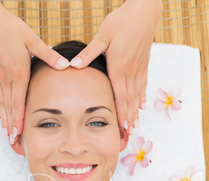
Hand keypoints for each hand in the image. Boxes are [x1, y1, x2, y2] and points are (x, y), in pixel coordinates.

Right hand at [0, 0, 68, 141]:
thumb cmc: (10, 27)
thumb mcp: (31, 39)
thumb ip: (48, 55)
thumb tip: (67, 65)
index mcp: (18, 73)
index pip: (18, 102)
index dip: (18, 120)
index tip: (19, 134)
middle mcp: (5, 78)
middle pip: (8, 107)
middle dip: (11, 126)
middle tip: (13, 141)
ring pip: (0, 103)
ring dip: (3, 120)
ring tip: (6, 134)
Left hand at [69, 0, 162, 134]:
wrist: (143, 11)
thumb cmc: (121, 21)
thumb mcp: (102, 35)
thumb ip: (89, 53)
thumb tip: (73, 65)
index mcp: (119, 66)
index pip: (120, 95)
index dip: (121, 112)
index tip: (123, 126)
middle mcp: (130, 71)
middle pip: (129, 99)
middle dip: (129, 117)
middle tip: (130, 133)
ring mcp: (138, 68)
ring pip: (137, 94)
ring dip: (136, 111)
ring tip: (136, 126)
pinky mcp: (143, 64)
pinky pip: (143, 84)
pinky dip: (142, 96)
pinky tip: (142, 106)